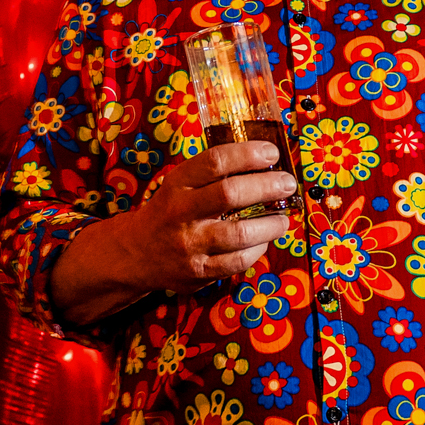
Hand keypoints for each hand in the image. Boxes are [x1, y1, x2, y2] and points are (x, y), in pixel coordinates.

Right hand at [50, 141, 296, 326]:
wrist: (136, 253)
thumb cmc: (169, 211)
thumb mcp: (180, 185)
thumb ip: (213, 175)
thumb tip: (265, 161)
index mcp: (177, 184)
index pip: (215, 161)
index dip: (248, 154)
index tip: (272, 152)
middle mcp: (180, 212)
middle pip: (230, 194)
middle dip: (267, 186)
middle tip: (287, 184)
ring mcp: (189, 244)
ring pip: (239, 233)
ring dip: (270, 225)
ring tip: (283, 219)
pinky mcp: (197, 272)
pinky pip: (236, 262)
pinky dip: (257, 250)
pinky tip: (263, 241)